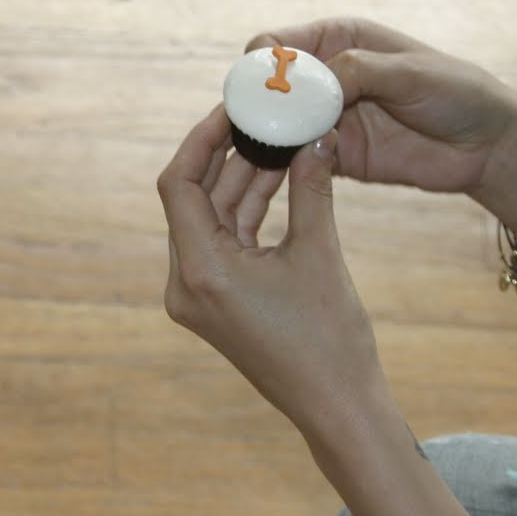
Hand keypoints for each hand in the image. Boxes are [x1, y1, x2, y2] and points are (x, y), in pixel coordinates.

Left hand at [157, 105, 393, 429]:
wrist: (337, 406)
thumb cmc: (329, 340)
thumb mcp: (318, 252)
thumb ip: (310, 186)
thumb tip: (314, 134)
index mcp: (199, 271)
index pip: (178, 185)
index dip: (202, 139)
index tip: (231, 109)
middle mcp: (185, 283)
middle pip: (192, 198)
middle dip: (226, 155)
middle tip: (256, 115)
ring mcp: (198, 295)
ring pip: (212, 218)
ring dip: (242, 181)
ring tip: (277, 137)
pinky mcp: (216, 301)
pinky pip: (225, 241)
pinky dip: (248, 211)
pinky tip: (280, 176)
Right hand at [246, 17, 516, 197]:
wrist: (487, 146)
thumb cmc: (457, 93)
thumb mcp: (409, 72)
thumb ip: (359, 71)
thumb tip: (311, 83)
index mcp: (338, 38)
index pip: (274, 43)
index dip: (261, 62)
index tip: (265, 88)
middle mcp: (325, 76)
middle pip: (267, 87)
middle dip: (255, 105)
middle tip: (254, 128)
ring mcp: (326, 117)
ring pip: (276, 125)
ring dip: (266, 139)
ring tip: (264, 155)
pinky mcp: (332, 155)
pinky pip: (295, 159)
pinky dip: (284, 166)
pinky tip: (284, 175)